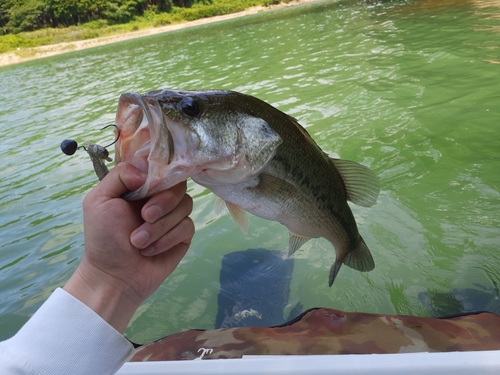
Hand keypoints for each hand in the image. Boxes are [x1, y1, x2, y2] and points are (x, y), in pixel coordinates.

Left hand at [64, 162, 193, 332]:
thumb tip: (149, 173)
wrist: (114, 276)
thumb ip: (120, 175)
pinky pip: (187, 226)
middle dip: (162, 202)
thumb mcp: (99, 200)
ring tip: (138, 242)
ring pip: (185, 205)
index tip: (148, 188)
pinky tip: (150, 250)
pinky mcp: (183, 235)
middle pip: (178, 184)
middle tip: (144, 217)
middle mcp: (159, 197)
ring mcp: (173, 216)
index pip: (161, 167)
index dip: (160, 175)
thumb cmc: (103, 238)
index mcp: (140, 185)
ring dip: (160, 226)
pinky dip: (167, 239)